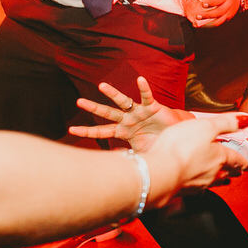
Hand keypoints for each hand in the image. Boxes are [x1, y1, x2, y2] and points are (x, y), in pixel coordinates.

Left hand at [72, 77, 191, 151]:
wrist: (175, 139)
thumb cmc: (157, 145)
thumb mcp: (140, 155)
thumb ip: (128, 158)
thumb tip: (115, 168)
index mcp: (123, 131)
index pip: (101, 131)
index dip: (87, 131)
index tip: (71, 130)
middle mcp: (127, 120)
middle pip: (107, 113)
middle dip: (94, 108)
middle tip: (79, 102)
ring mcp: (138, 112)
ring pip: (123, 101)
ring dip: (113, 94)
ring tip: (101, 86)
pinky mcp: (152, 107)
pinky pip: (146, 97)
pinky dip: (144, 89)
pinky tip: (140, 80)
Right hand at [151, 115, 247, 190]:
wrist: (160, 173)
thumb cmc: (181, 146)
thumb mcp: (207, 126)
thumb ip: (227, 123)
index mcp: (221, 157)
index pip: (236, 160)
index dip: (242, 160)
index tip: (245, 163)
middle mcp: (213, 173)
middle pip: (227, 173)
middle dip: (233, 171)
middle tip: (237, 172)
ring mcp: (199, 184)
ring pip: (214, 183)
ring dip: (220, 181)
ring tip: (224, 181)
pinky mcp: (185, 191)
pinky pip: (197, 190)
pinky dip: (201, 187)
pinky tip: (198, 187)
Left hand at [184, 0, 242, 27]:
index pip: (219, 0)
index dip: (211, 3)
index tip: (202, 4)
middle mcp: (229, 4)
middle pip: (219, 12)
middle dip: (207, 15)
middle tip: (197, 16)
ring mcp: (230, 12)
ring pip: (220, 20)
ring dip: (208, 23)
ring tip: (198, 23)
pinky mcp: (229, 17)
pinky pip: (220, 22)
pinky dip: (211, 24)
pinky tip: (202, 25)